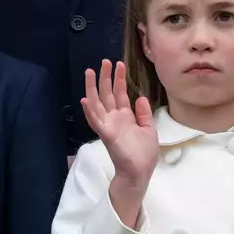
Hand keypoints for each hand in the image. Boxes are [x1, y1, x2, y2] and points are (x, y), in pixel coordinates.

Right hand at [81, 60, 158, 228]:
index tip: (119, 64)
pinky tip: (85, 99)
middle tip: (104, 61)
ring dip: (92, 88)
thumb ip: (144, 114)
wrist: (140, 172)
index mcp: (124, 117)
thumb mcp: (148, 129)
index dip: (119, 79)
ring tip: (90, 72)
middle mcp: (114, 118)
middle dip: (105, 77)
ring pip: (97, 103)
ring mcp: (108, 125)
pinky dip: (89, 111)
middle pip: (107, 94)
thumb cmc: (144, 154)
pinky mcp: (106, 134)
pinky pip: (96, 121)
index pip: (120, 93)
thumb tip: (140, 97)